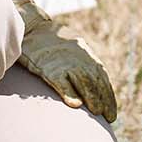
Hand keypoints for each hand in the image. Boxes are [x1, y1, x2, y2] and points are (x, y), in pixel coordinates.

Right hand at [10, 0, 117, 120]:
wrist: (30, 25)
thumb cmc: (48, 40)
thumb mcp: (70, 47)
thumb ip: (80, 61)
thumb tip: (90, 83)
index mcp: (84, 52)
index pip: (101, 76)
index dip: (108, 95)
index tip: (111, 112)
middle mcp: (78, 56)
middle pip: (95, 80)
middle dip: (104, 99)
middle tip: (109, 117)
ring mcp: (63, 61)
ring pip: (82, 81)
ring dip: (92, 98)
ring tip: (97, 112)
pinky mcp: (48, 66)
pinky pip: (60, 81)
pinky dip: (69, 93)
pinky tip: (75, 105)